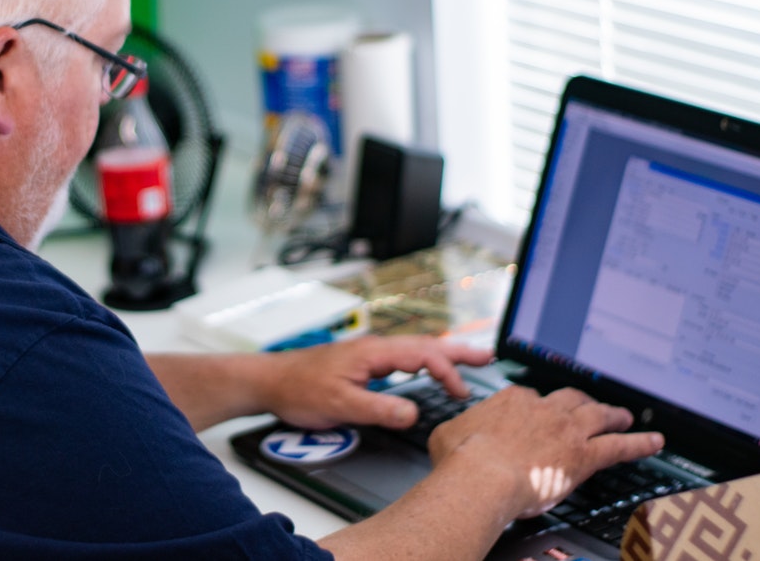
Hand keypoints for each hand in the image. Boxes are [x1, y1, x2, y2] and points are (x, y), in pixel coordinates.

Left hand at [258, 335, 493, 430]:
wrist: (271, 381)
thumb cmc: (299, 389)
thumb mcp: (340, 405)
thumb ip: (378, 410)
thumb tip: (412, 414)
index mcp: (374, 352)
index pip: (422, 355)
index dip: (446, 372)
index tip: (461, 392)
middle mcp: (375, 348)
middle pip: (425, 345)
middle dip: (458, 350)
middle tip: (489, 356)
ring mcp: (369, 354)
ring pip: (415, 349)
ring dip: (444, 354)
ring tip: (470, 360)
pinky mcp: (364, 364)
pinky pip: (404, 357)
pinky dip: (425, 360)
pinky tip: (430, 369)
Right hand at [428, 385, 664, 520]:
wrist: (482, 477)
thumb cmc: (462, 460)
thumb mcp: (446, 433)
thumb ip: (458, 427)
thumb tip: (450, 431)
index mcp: (512, 400)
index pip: (532, 398)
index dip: (537, 407)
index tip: (538, 415)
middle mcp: (543, 408)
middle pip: (569, 399)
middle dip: (581, 402)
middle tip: (590, 405)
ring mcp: (566, 429)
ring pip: (598, 415)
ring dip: (613, 415)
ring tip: (625, 416)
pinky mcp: (584, 454)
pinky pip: (620, 446)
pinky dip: (639, 443)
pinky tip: (655, 442)